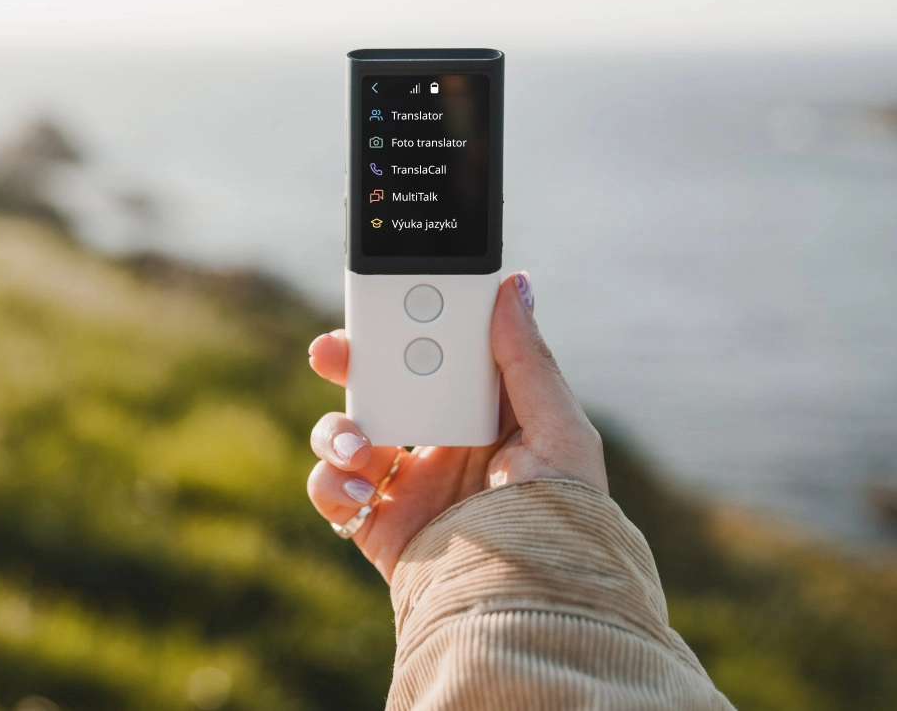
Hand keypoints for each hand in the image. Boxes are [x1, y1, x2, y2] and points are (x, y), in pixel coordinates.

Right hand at [306, 272, 606, 583]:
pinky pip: (333, 494)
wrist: (532, 611)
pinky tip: (356, 490)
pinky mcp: (381, 528)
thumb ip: (527, 359)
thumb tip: (513, 286)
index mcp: (485, 416)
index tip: (385, 304)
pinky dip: (330, 484)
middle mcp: (443, 445)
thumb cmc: (566, 520)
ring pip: (347, 435)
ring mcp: (409, 487)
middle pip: (383, 387)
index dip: (409, 329)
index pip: (436, 357)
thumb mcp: (560, 429)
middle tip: (329, 351)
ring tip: (356, 444)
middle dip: (352, 366)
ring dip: (337, 429)